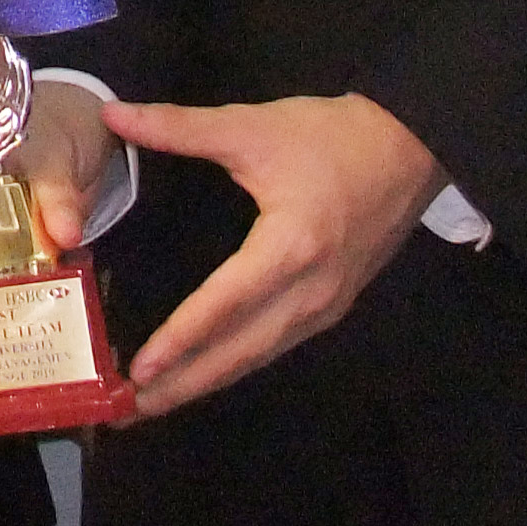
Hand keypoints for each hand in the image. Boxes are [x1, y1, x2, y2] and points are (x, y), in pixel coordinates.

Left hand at [100, 95, 443, 413]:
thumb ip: (179, 127)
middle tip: (129, 410)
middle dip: (184, 383)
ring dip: (207, 380)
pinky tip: (208, 372)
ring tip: (156, 401)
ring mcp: (327, 305)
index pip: (223, 305)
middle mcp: (311, 291)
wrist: (412, 146)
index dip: (179, 340)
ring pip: (259, 355)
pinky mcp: (334, 305)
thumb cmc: (332, 137)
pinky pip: (277, 344)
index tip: (138, 370)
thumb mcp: (252, 126)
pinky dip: (237, 363)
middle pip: (240, 351)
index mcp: (290, 248)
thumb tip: (114, 115)